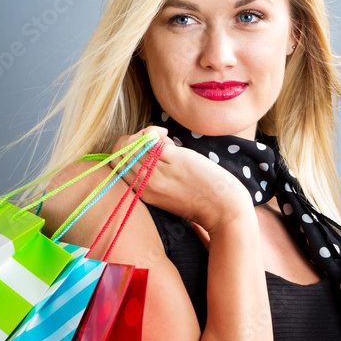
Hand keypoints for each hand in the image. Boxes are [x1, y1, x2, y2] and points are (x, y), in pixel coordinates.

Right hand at [109, 126, 251, 232]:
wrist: (223, 209)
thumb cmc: (200, 199)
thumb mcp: (167, 193)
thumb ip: (154, 175)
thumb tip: (150, 145)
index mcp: (142, 193)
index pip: (116, 165)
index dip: (125, 150)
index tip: (144, 148)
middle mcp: (145, 184)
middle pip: (120, 153)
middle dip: (133, 140)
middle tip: (155, 141)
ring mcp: (157, 172)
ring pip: (132, 144)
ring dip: (144, 135)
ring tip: (164, 139)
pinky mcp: (172, 160)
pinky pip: (149, 139)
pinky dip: (154, 131)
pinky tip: (167, 135)